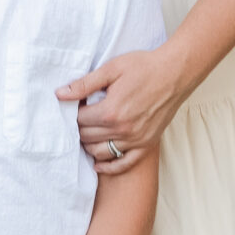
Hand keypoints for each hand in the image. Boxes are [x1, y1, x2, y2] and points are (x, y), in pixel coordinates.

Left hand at [59, 44, 195, 175]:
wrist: (175, 73)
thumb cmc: (144, 67)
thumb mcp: (110, 70)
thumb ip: (84, 84)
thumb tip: (59, 94)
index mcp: (110, 111)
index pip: (79, 121)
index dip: (73, 114)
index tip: (75, 107)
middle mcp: (123, 130)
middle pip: (87, 137)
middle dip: (79, 129)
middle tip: (79, 119)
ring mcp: (136, 139)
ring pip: (101, 152)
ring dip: (89, 146)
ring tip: (86, 135)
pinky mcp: (148, 144)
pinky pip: (125, 163)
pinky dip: (109, 166)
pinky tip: (98, 164)